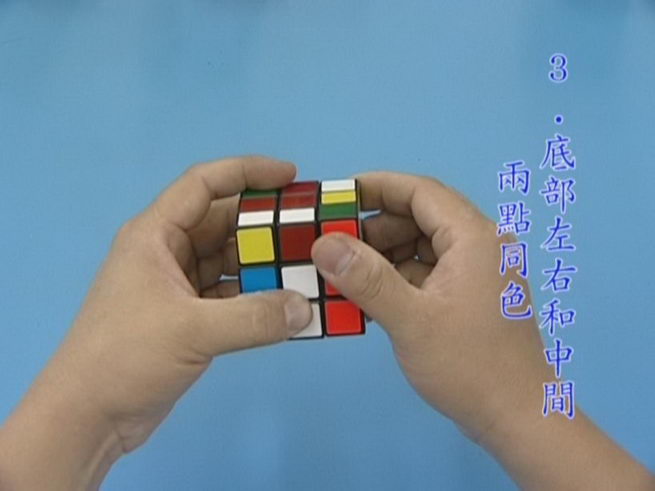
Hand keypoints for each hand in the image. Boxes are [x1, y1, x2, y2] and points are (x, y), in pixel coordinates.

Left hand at [0, 156, 312, 489]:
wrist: (88, 417)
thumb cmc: (126, 357)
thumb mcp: (192, 331)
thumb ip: (255, 317)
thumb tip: (305, 308)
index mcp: (155, 235)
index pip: (204, 185)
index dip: (248, 172)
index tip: (291, 176)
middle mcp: (167, 253)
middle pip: (223, 223)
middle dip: (265, 223)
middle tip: (310, 227)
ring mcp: (177, 286)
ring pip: (229, 260)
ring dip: (263, 262)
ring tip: (307, 265)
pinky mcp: (187, 317)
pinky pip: (231, 294)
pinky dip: (256, 296)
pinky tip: (285, 303)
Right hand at [313, 171, 545, 441]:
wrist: (518, 419)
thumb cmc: (469, 366)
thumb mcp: (411, 320)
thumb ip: (366, 279)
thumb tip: (323, 243)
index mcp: (474, 238)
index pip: (421, 191)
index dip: (376, 187)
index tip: (336, 195)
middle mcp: (481, 246)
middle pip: (421, 217)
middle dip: (375, 227)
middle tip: (333, 244)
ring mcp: (479, 272)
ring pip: (423, 246)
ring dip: (384, 255)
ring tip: (345, 273)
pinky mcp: (472, 296)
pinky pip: (429, 271)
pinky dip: (399, 277)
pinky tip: (370, 297)